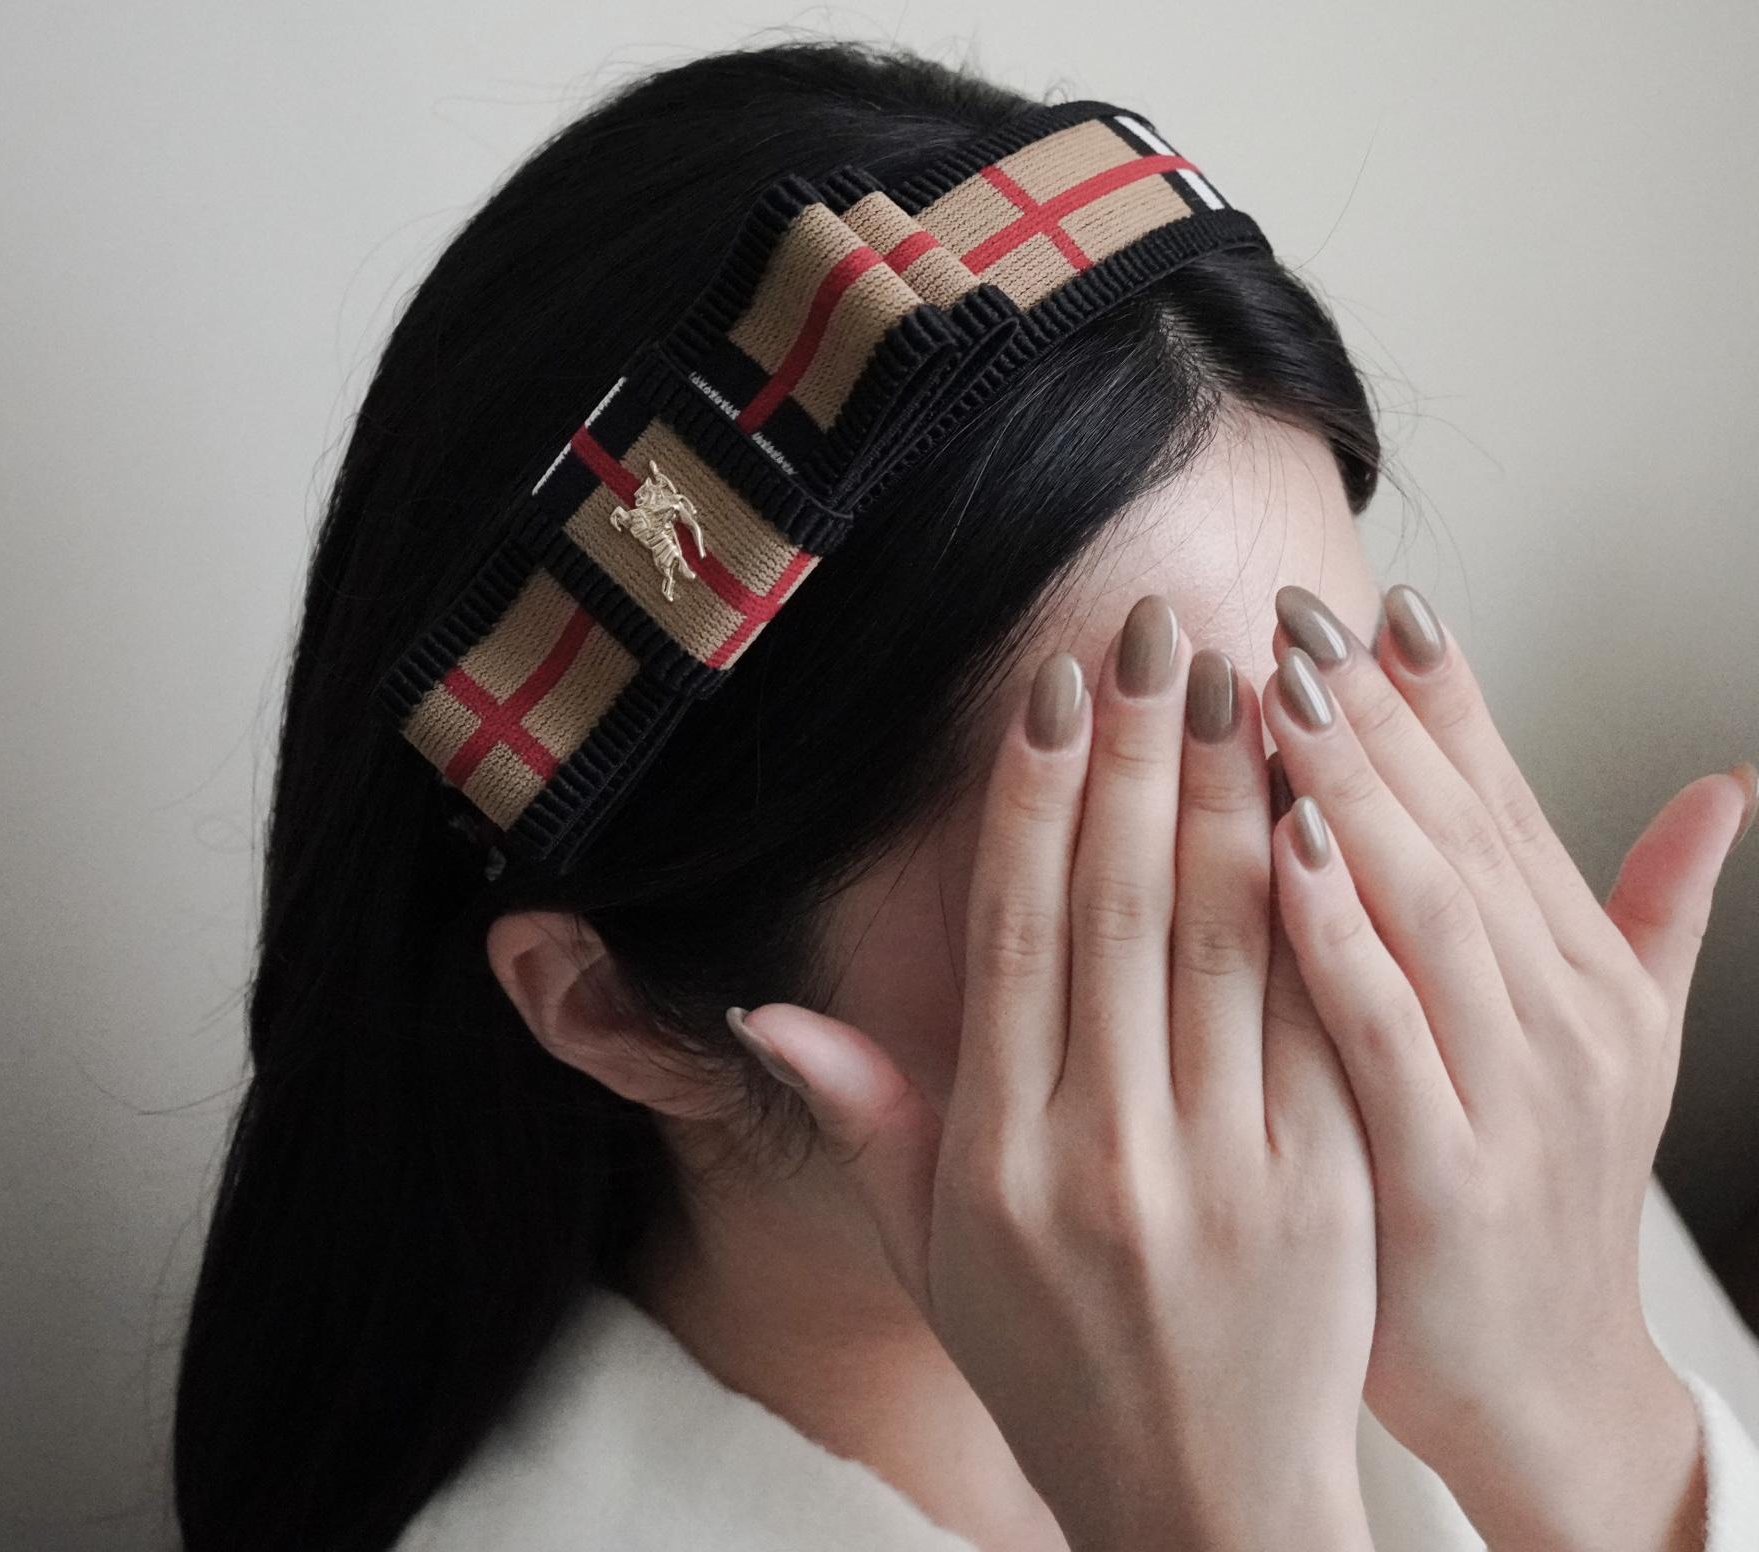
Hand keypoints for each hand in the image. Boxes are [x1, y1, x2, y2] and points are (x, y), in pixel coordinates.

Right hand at [728, 597, 1377, 1551]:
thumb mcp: (929, 1254)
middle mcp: (1104, 1153)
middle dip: (1141, 752)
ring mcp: (1223, 1174)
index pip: (1014, 931)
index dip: (1033, 796)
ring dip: (1237, 797)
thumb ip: (862, 1119)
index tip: (1055, 686)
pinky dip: (1317, 907)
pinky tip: (1324, 808)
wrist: (1204, 1511)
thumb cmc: (1052, 1371)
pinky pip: (1315, 1021)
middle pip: (1120, 907)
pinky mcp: (1326, 1191)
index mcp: (998, 1156)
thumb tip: (765, 1006)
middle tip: (1159, 629)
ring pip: (1226, 945)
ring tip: (1248, 677)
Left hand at [1261, 582, 1753, 1551]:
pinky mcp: (1446, 1175)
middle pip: (1461, 830)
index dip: (1446, 695)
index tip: (1379, 599)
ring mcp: (1513, 1097)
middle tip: (1301, 611)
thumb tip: (1726, 786)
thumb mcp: (1622, 1040)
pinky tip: (1281, 847)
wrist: (1539, 1383)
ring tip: (1283, 689)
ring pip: (1431, 906)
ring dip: (1356, 789)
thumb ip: (1656, 909)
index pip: (1509, 801)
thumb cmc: (1539, 1184)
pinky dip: (1340, 933)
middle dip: (1381, 713)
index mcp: (1584, 974)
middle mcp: (1564, 1019)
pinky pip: (1384, 1030)